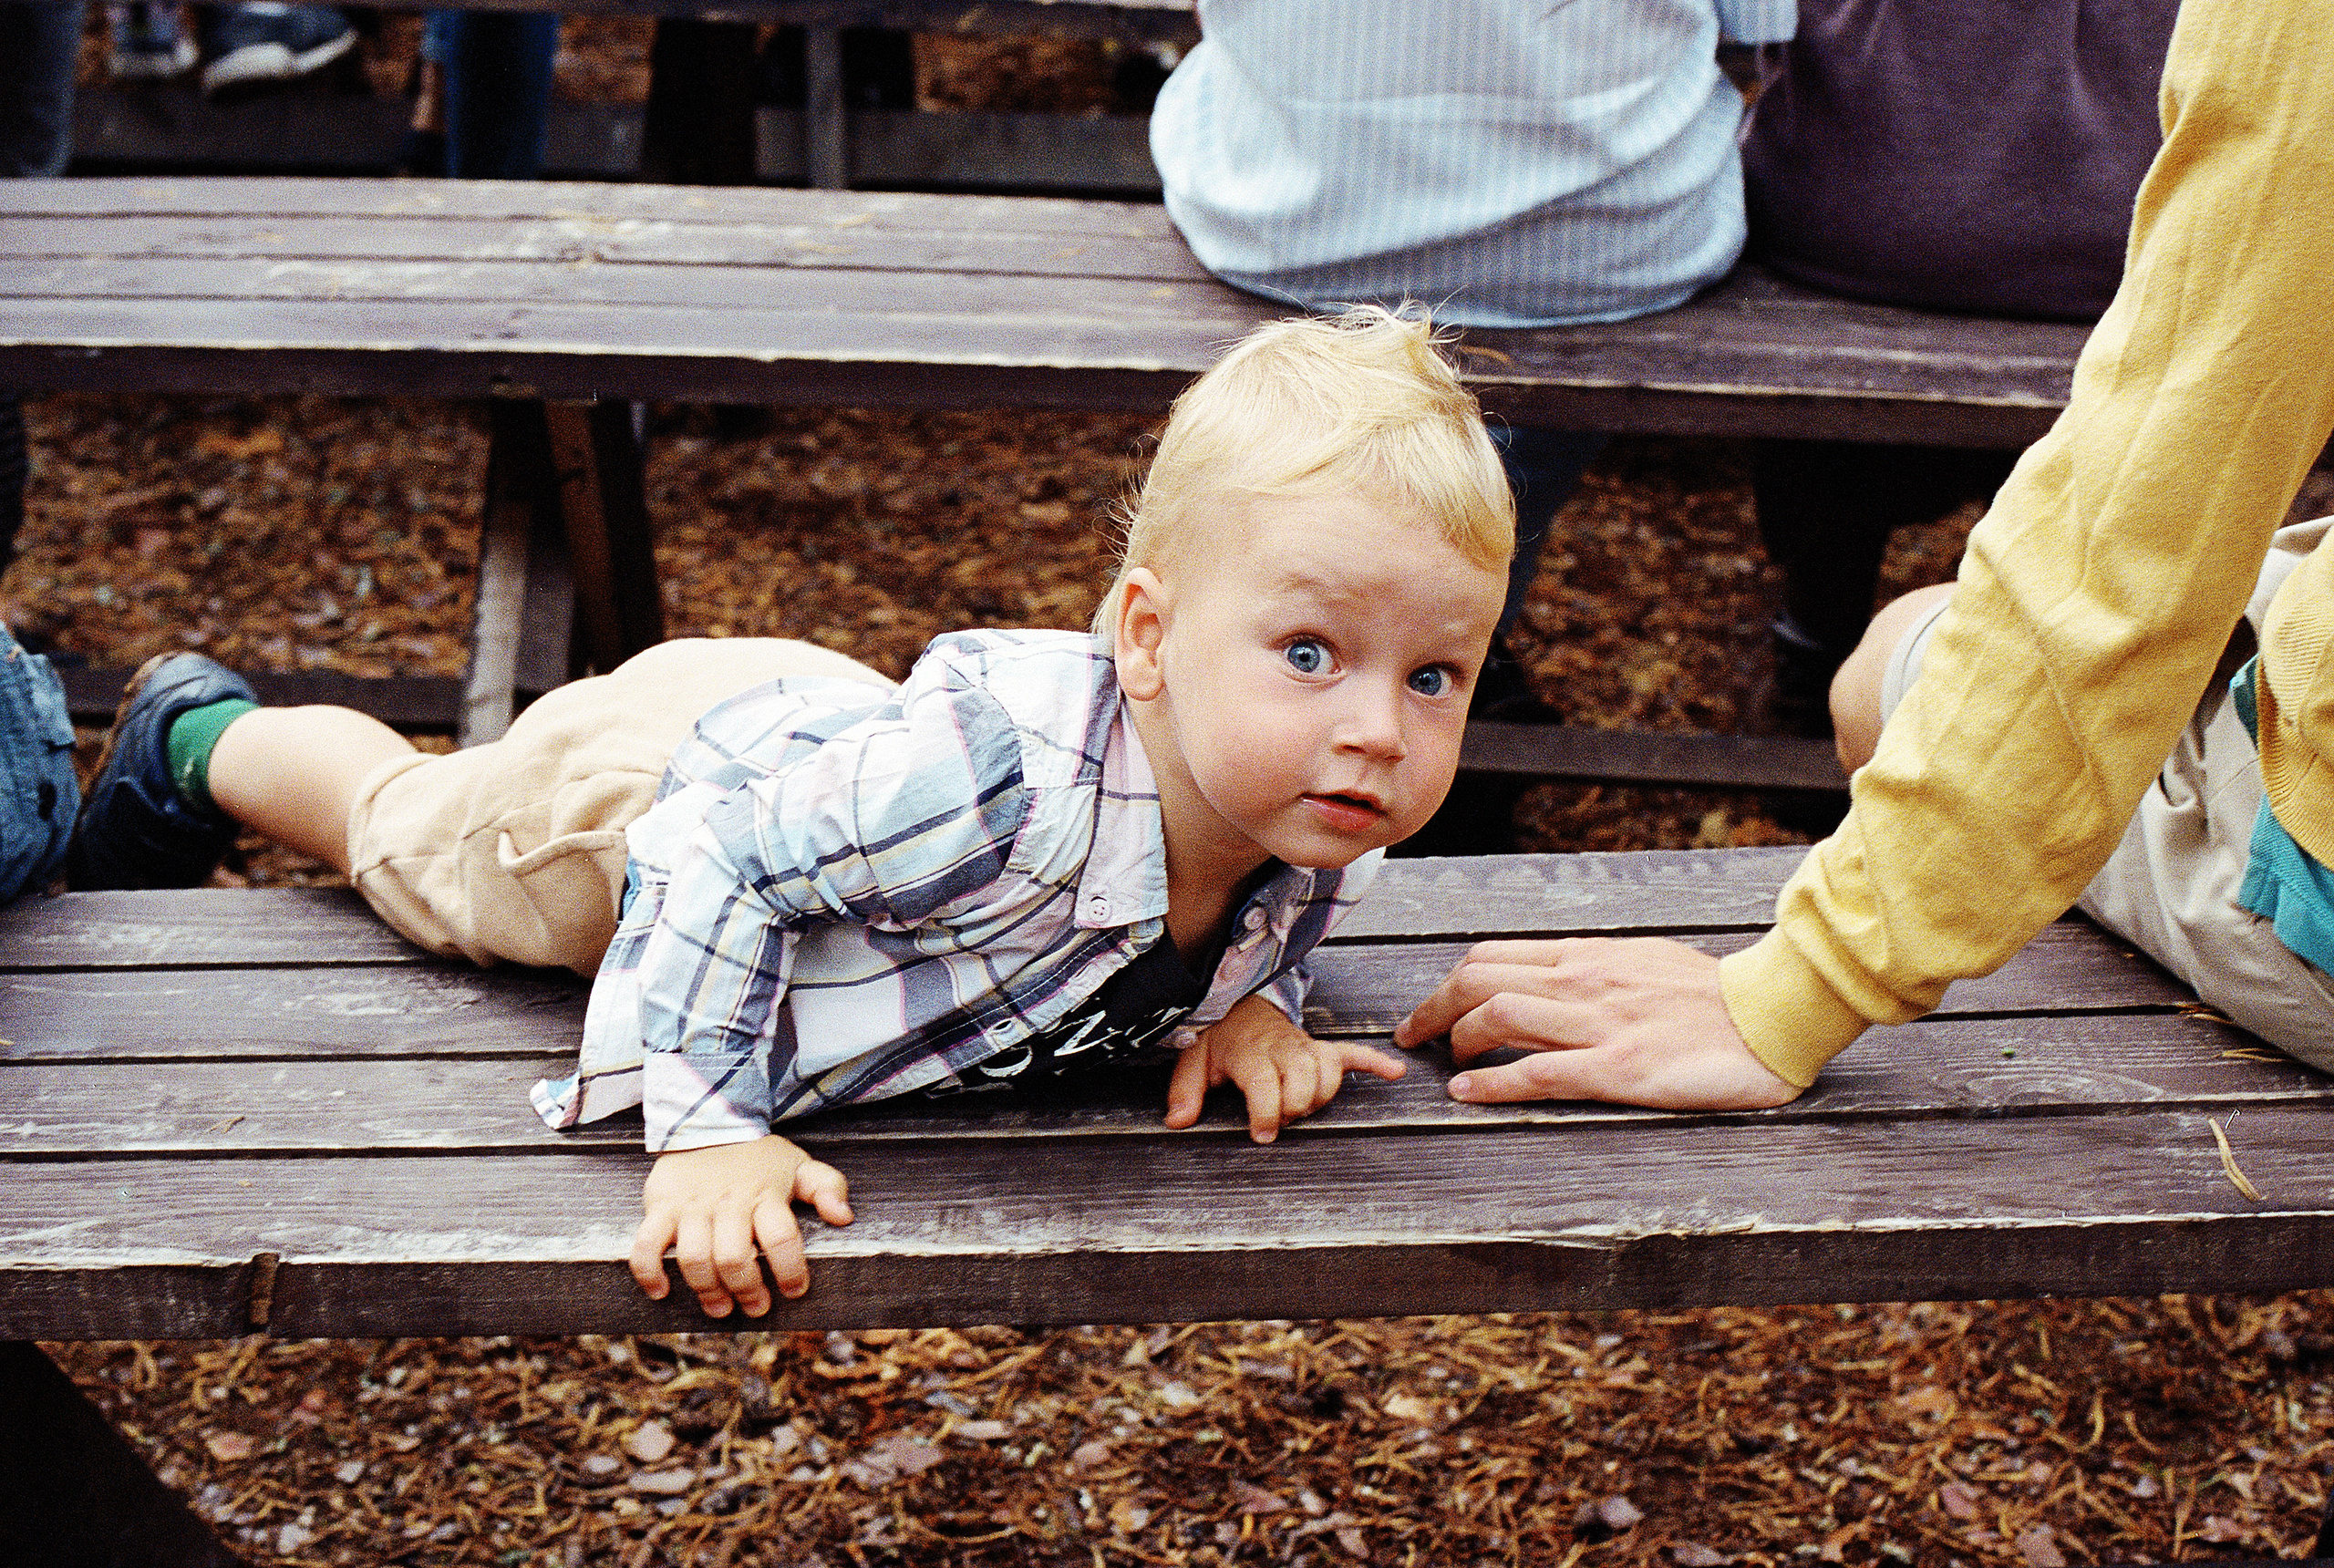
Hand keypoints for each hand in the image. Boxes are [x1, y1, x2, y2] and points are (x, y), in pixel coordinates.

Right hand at [629, 1135, 854, 1317]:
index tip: (796, 1290)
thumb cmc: (758, 1158)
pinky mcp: (660, 1207)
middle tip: (756, 1308)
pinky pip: (647, 1245)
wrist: (709, 1123)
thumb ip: (827, 1187)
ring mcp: (691, 1206)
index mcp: (765, 1195)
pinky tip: (661, 1292)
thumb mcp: (799, 1166)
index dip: (790, 1269)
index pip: (782, 1237)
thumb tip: (844, 1216)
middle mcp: (728, 1202)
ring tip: (720, 1308)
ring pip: (695, 1257)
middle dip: (747, 1290)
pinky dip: (649, 1273)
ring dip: (707, 1291)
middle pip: (735, 1257)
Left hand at [1164, 993, 1405, 1141]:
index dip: (1266, 1113)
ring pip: (1328, 1074)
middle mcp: (1282, 1048)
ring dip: (1319, 1097)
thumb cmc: (1220, 1037)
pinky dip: (1374, 1061)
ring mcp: (1306, 1047)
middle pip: (1303, 1082)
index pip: (1266, 1084)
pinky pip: (1353, 1051)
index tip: (1261, 1134)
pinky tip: (1393, 1072)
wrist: (1241, 1004)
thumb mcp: (1194, 1059)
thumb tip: (1178, 1121)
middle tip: (1279, 1118)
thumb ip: (1185, 1091)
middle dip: (1294, 1108)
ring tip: (1302, 1106)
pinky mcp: (1322, 1048)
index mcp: (1250, 1052)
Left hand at [1393, 937, 1800, 1109]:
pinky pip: (1538, 1072)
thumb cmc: (1711, 996)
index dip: (1446, 983)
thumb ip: (1591, 972)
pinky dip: (1492, 1082)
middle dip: (1431, 1008)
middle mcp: (1584, 981)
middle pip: (1477, 979)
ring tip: (1446, 1064)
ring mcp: (1600, 1025)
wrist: (1774, 1014)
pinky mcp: (1620, 1069)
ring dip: (1455, 1041)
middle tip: (1412, 1037)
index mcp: (1587, 956)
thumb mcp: (1641, 964)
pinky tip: (1469, 1094)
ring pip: (1497, 1016)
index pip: (1492, 956)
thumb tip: (1546, 983)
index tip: (1428, 1009)